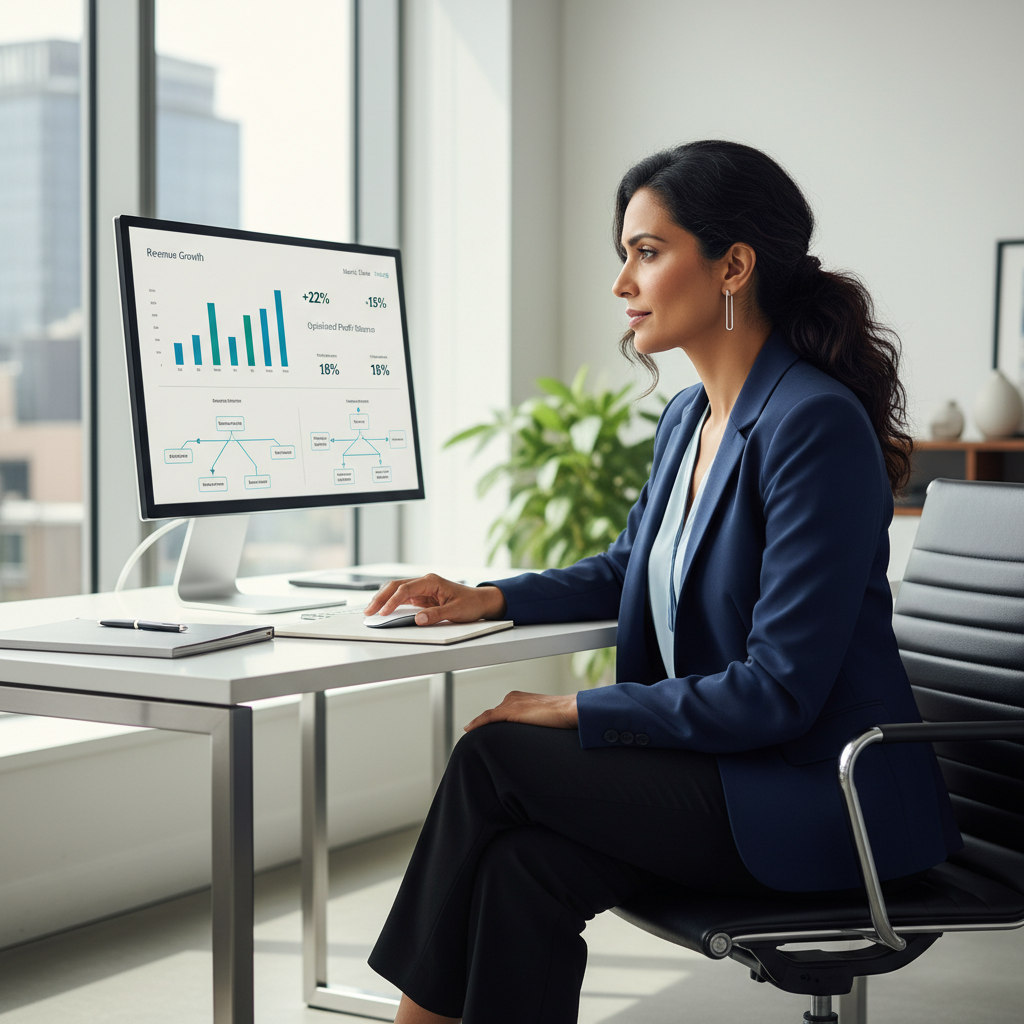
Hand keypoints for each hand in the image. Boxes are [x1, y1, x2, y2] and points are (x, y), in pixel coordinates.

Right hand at [363, 573, 506, 624]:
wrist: (480, 601)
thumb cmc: (471, 603)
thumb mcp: (455, 611)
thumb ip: (436, 615)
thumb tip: (418, 619)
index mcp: (432, 581)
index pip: (406, 588)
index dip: (392, 601)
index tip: (384, 612)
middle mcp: (425, 582)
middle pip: (396, 586)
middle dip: (380, 598)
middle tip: (368, 611)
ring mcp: (423, 589)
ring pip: (397, 590)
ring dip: (383, 599)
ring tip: (371, 611)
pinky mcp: (422, 597)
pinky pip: (403, 598)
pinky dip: (392, 603)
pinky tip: (384, 609)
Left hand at [465, 691, 577, 731]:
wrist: (568, 710)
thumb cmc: (560, 716)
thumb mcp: (542, 718)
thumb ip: (532, 721)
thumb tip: (530, 734)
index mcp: (519, 698)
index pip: (500, 711)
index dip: (490, 721)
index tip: (483, 729)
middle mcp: (513, 698)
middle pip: (492, 714)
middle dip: (483, 724)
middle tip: (474, 736)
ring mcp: (511, 704)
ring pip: (488, 716)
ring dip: (478, 725)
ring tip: (470, 735)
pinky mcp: (510, 711)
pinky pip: (488, 718)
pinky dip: (477, 723)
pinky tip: (469, 729)